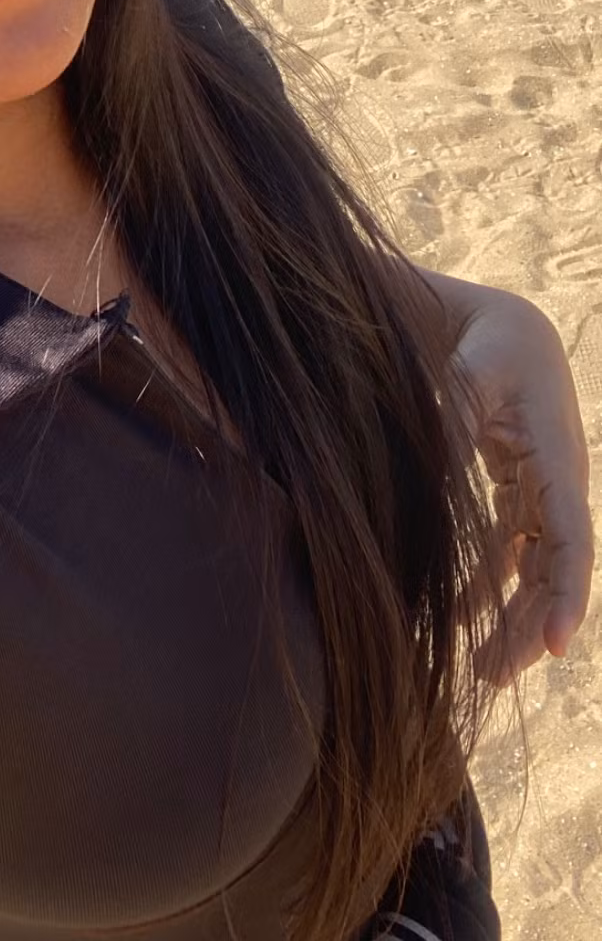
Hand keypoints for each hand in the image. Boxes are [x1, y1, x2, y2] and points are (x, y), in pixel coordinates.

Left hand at [423, 269, 593, 682]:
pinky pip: (513, 548)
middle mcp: (562, 479)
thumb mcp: (463, 377)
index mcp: (558, 454)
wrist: (492, 322)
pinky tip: (463, 616)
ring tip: (482, 667)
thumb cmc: (480, 344)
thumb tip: (428, 482)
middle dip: (531, 626)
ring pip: (536, 566)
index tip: (555, 647)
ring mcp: (544, 486)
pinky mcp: (521, 487)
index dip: (565, 595)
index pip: (570, 538)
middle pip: (555, 568)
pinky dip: (493, 582)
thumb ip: (449, 424)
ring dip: (513, 614)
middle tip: (492, 676)